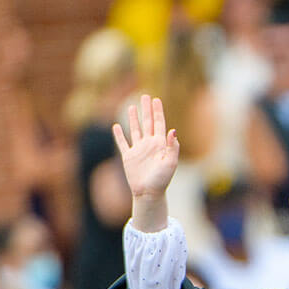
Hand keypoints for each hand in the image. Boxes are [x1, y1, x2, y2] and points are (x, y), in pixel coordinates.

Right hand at [112, 95, 178, 230]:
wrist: (149, 193)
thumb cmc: (162, 180)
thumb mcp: (171, 163)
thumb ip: (173, 147)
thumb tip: (173, 130)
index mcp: (160, 145)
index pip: (159, 124)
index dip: (158, 111)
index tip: (156, 99)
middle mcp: (149, 145)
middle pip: (147, 122)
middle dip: (146, 109)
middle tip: (145, 96)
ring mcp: (138, 150)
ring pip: (135, 129)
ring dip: (133, 118)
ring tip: (131, 106)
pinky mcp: (128, 157)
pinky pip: (122, 143)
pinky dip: (119, 135)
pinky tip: (116, 126)